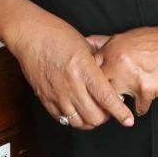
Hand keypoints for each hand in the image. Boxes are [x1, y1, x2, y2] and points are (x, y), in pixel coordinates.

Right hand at [5, 11, 134, 129]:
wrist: (30, 34)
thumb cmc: (57, 34)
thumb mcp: (84, 45)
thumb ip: (97, 64)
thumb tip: (109, 79)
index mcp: (84, 69)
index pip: (107, 98)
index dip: (120, 112)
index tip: (128, 120)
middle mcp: (72, 84)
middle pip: (94, 116)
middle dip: (105, 117)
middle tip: (108, 110)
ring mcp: (57, 94)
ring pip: (79, 122)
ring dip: (89, 120)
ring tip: (92, 111)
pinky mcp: (45, 98)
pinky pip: (62, 119)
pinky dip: (73, 118)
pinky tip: (76, 110)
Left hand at [88, 22, 157, 116]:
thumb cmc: (155, 40)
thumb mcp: (127, 36)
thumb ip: (104, 42)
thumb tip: (85, 42)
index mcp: (112, 48)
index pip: (90, 71)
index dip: (90, 81)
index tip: (92, 88)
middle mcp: (119, 62)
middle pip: (100, 88)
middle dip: (104, 95)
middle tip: (109, 98)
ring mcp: (132, 77)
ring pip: (116, 101)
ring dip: (122, 103)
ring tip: (128, 96)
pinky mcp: (147, 90)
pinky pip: (138, 108)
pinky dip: (142, 105)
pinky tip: (147, 96)